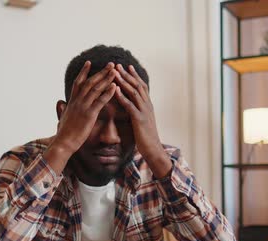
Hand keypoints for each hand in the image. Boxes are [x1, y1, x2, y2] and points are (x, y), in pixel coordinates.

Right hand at [44, 61, 116, 173]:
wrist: (64, 142)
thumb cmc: (63, 133)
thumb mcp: (62, 117)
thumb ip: (62, 109)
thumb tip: (61, 104)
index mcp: (72, 101)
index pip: (78, 82)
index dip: (84, 72)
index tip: (89, 62)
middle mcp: (77, 101)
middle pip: (90, 82)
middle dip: (101, 72)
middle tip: (110, 64)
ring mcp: (83, 107)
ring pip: (95, 89)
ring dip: (106, 79)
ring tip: (115, 71)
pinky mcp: (89, 115)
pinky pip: (100, 101)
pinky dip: (107, 93)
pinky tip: (114, 87)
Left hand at [114, 64, 171, 178]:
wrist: (153, 149)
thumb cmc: (146, 138)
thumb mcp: (142, 122)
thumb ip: (138, 113)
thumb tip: (132, 108)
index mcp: (148, 105)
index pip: (141, 86)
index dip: (134, 76)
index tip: (127, 67)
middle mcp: (147, 105)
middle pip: (137, 85)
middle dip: (127, 74)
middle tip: (118, 65)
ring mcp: (144, 111)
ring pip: (134, 92)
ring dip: (124, 81)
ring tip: (115, 73)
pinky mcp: (139, 119)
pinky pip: (129, 105)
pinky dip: (122, 96)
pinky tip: (114, 90)